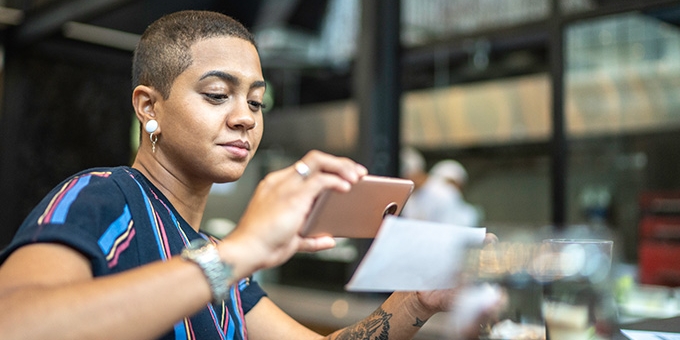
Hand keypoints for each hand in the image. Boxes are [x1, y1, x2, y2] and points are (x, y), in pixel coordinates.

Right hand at [223, 150, 367, 275]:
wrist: (246, 252)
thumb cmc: (262, 247)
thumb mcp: (292, 240)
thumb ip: (311, 239)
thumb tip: (329, 240)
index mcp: (277, 188)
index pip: (307, 168)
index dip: (329, 169)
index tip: (346, 177)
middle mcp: (280, 181)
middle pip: (315, 159)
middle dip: (340, 163)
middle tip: (358, 173)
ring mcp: (286, 186)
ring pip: (319, 162)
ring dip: (342, 167)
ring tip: (357, 177)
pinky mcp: (293, 195)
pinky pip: (320, 179)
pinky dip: (337, 181)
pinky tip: (347, 188)